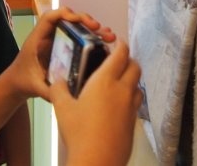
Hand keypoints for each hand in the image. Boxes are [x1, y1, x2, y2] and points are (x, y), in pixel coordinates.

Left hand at [5, 6, 112, 100]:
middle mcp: (49, 35)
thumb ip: (47, 91)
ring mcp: (57, 39)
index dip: (64, 14)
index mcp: (37, 39)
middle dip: (84, 20)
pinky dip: (91, 37)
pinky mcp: (64, 45)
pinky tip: (104, 42)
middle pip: (67, 18)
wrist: (17, 83)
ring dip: (92, 29)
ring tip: (108, 35)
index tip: (78, 20)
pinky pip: (78, 36)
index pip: (49, 17)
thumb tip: (64, 95)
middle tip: (99, 28)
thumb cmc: (23, 81)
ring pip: (75, 26)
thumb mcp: (35, 87)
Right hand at [51, 41, 141, 165]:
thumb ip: (59, 89)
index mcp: (105, 81)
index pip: (121, 54)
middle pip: (135, 67)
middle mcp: (123, 90)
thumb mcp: (62, 108)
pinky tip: (119, 105)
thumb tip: (58, 80)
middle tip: (118, 62)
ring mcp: (131, 106)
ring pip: (138, 85)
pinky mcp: (134, 121)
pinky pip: (136, 103)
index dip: (121, 45)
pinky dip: (131, 97)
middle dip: (129, 60)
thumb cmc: (79, 132)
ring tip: (120, 82)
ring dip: (132, 79)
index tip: (117, 43)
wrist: (97, 160)